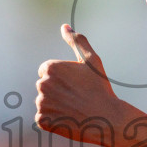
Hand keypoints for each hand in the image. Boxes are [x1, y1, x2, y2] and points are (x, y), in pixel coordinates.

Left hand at [35, 25, 128, 145]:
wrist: (106, 118)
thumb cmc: (100, 88)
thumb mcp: (91, 60)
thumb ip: (77, 41)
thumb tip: (64, 27)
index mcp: (50, 68)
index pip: (46, 71)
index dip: (62, 78)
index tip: (76, 84)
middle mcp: (42, 84)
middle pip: (45, 86)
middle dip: (57, 91)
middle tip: (77, 97)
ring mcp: (41, 103)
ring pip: (45, 102)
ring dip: (56, 106)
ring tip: (74, 109)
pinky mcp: (42, 120)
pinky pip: (43, 118)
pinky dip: (54, 120)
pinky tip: (68, 119)